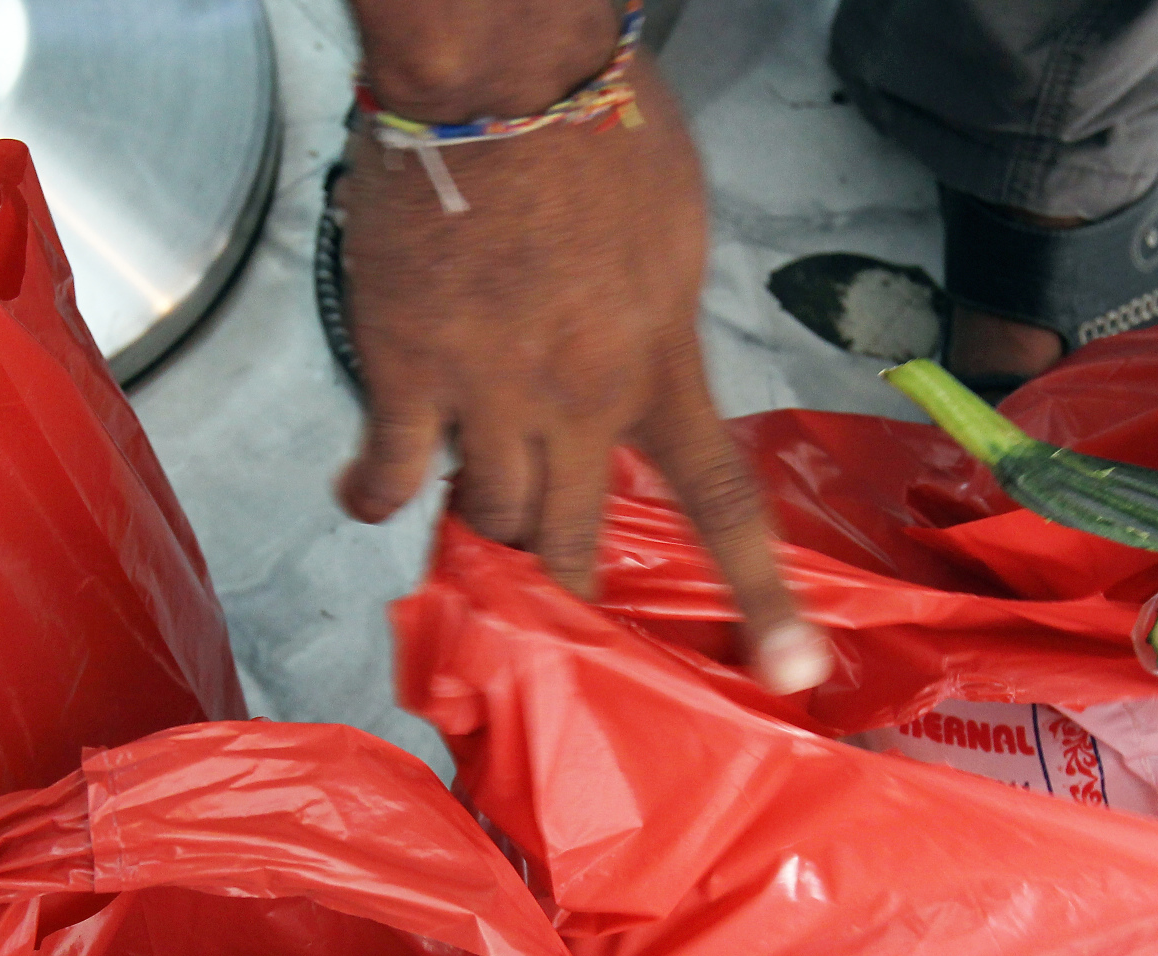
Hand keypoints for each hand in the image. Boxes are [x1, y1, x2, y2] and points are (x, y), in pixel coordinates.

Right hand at [331, 57, 830, 692]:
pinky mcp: (406, 376)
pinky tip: (370, 499)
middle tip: (553, 598)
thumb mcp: (674, 231)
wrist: (497, 79)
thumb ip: (661, 315)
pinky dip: (377, 497)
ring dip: (480, 527)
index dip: (759, 597)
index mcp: (658, 367)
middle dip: (563, 582)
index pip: (719, 504)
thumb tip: (645, 353)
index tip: (787, 674)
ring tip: (469, 520)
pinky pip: (391, 475)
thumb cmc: (599, 127)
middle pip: (571, 540)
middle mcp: (578, 405)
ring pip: (486, 518)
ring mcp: (487, 399)